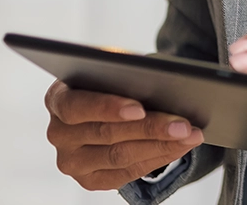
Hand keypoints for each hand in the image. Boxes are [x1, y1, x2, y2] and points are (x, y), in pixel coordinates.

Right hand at [43, 80, 204, 190]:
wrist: (106, 106)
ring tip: (189, 135)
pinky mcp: (90, 179)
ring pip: (120, 156)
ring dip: (161, 145)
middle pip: (106, 134)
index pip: (77, 106)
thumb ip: (124, 68)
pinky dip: (158, 158)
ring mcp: (72, 161)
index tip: (139, 108)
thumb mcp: (112, 67)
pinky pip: (127, 173)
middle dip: (150, 128)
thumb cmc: (110, 81)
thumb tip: (156, 75)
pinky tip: (179, 147)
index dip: (108, 108)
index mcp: (58, 100)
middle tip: (183, 124)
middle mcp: (59, 134)